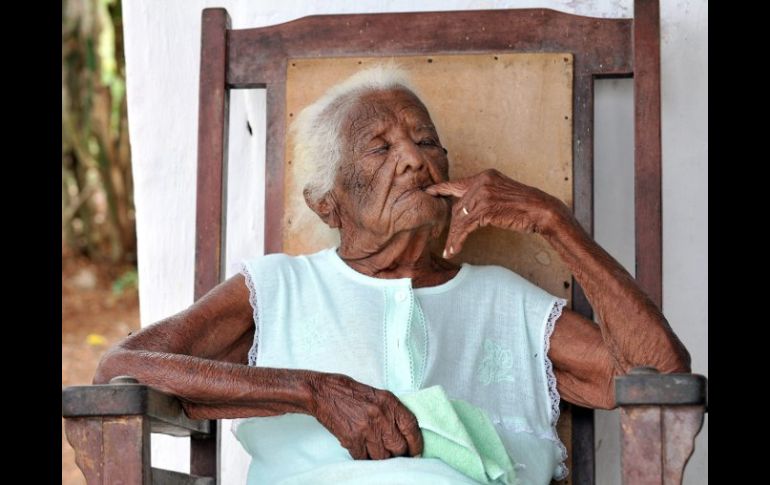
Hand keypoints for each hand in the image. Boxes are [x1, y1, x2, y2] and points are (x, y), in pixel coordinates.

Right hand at [307, 372, 422, 459]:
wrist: (323, 393)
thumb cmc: (350, 393)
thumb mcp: (377, 395)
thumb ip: (392, 412)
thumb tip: (405, 433)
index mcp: (389, 402)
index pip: (411, 427)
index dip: (417, 443)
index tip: (417, 452)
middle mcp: (380, 416)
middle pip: (399, 447)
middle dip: (399, 454)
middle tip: (397, 455)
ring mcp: (366, 429)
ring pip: (382, 457)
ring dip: (381, 458)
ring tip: (377, 452)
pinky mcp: (352, 440)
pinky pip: (364, 458)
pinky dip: (364, 458)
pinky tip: (362, 450)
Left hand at [425, 168, 567, 257]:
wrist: (542, 210)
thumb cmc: (524, 207)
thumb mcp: (500, 195)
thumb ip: (482, 198)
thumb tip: (465, 209)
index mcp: (485, 176)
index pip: (457, 183)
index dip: (441, 189)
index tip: (428, 192)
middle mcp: (481, 181)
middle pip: (457, 206)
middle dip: (451, 226)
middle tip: (446, 241)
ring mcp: (483, 193)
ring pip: (459, 218)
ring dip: (453, 237)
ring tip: (449, 250)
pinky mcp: (486, 208)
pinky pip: (465, 226)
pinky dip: (458, 239)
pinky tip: (455, 248)